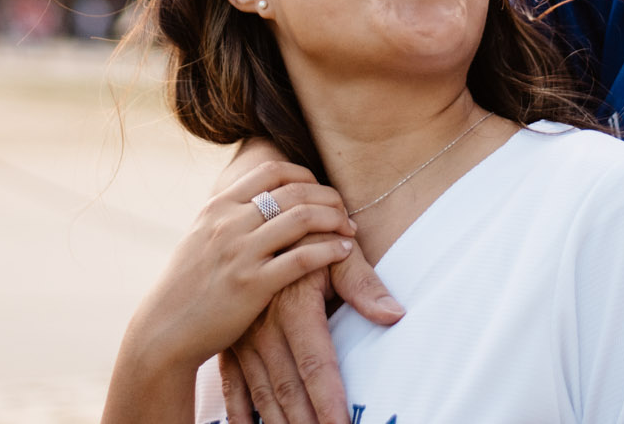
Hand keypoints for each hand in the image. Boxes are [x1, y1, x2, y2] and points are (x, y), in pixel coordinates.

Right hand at [105, 162, 354, 422]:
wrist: (165, 331)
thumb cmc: (186, 288)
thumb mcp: (200, 239)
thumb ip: (227, 218)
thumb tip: (257, 202)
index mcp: (217, 207)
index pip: (271, 171)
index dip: (304, 175)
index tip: (319, 191)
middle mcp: (229, 223)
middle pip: (294, 191)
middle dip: (328, 198)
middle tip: (344, 211)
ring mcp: (240, 253)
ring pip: (302, 219)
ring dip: (335, 220)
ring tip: (349, 230)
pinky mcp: (252, 285)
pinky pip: (302, 258)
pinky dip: (329, 251)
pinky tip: (343, 252)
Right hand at [225, 238, 401, 423]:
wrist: (259, 220)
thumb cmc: (308, 236)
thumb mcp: (337, 252)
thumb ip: (363, 284)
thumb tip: (393, 315)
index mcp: (294, 306)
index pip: (315, 364)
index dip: (329, 400)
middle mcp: (264, 327)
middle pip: (288, 388)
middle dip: (307, 423)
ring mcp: (243, 338)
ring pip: (262, 393)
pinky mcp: (230, 344)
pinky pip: (232, 388)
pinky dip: (241, 415)